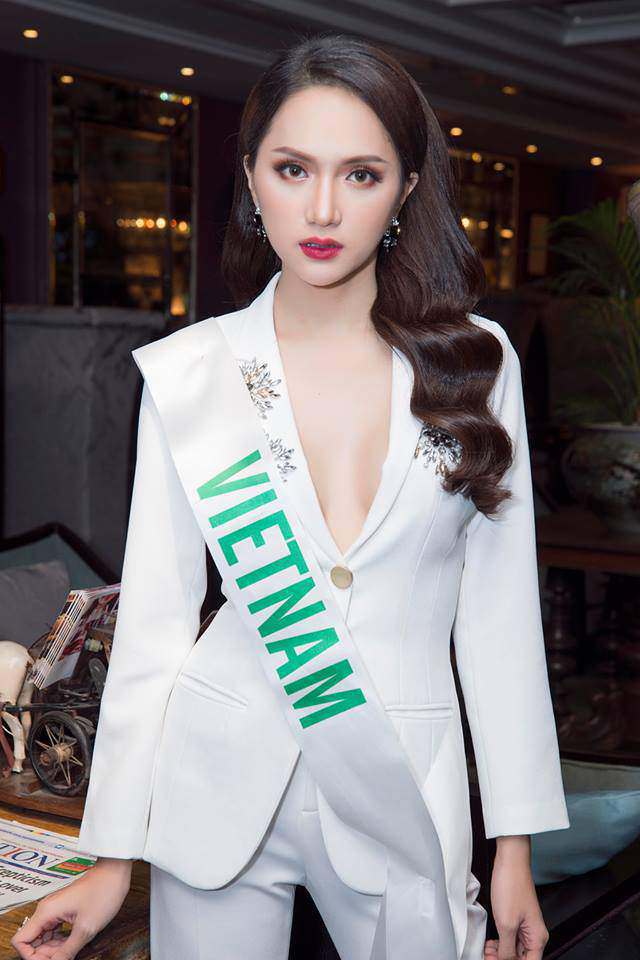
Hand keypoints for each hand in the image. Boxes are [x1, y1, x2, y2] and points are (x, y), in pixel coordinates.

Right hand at [10, 857, 131, 959]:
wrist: (115, 873)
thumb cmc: (103, 892)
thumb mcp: (86, 929)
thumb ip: (67, 951)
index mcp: (46, 912)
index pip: (20, 941)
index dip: (31, 956)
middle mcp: (47, 909)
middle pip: (32, 941)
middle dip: (44, 954)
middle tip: (64, 956)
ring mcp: (55, 909)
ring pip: (43, 937)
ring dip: (53, 948)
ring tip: (70, 950)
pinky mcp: (63, 909)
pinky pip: (54, 931)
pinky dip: (60, 941)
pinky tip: (72, 943)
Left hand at [484, 841, 548, 958]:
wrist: (510, 860)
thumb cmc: (512, 885)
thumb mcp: (506, 923)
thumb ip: (507, 950)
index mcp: (537, 938)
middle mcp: (534, 933)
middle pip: (521, 958)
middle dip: (503, 959)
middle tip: (488, 956)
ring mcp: (525, 925)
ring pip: (514, 949)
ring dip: (500, 953)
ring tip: (488, 950)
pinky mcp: (516, 917)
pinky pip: (510, 937)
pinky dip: (500, 942)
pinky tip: (491, 942)